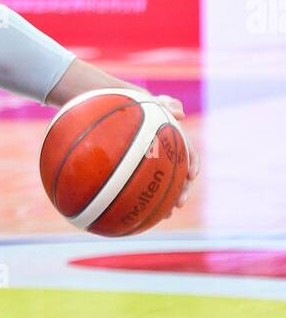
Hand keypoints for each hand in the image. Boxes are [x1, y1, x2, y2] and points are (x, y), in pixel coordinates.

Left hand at [149, 93, 198, 209]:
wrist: (124, 113)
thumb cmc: (139, 107)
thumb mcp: (152, 102)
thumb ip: (166, 103)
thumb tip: (180, 112)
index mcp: (175, 140)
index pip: (189, 153)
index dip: (193, 165)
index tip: (191, 176)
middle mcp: (169, 155)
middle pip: (180, 176)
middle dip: (182, 191)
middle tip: (179, 203)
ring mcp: (156, 165)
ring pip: (166, 186)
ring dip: (168, 201)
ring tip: (165, 215)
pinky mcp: (142, 173)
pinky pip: (147, 189)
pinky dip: (148, 200)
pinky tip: (142, 213)